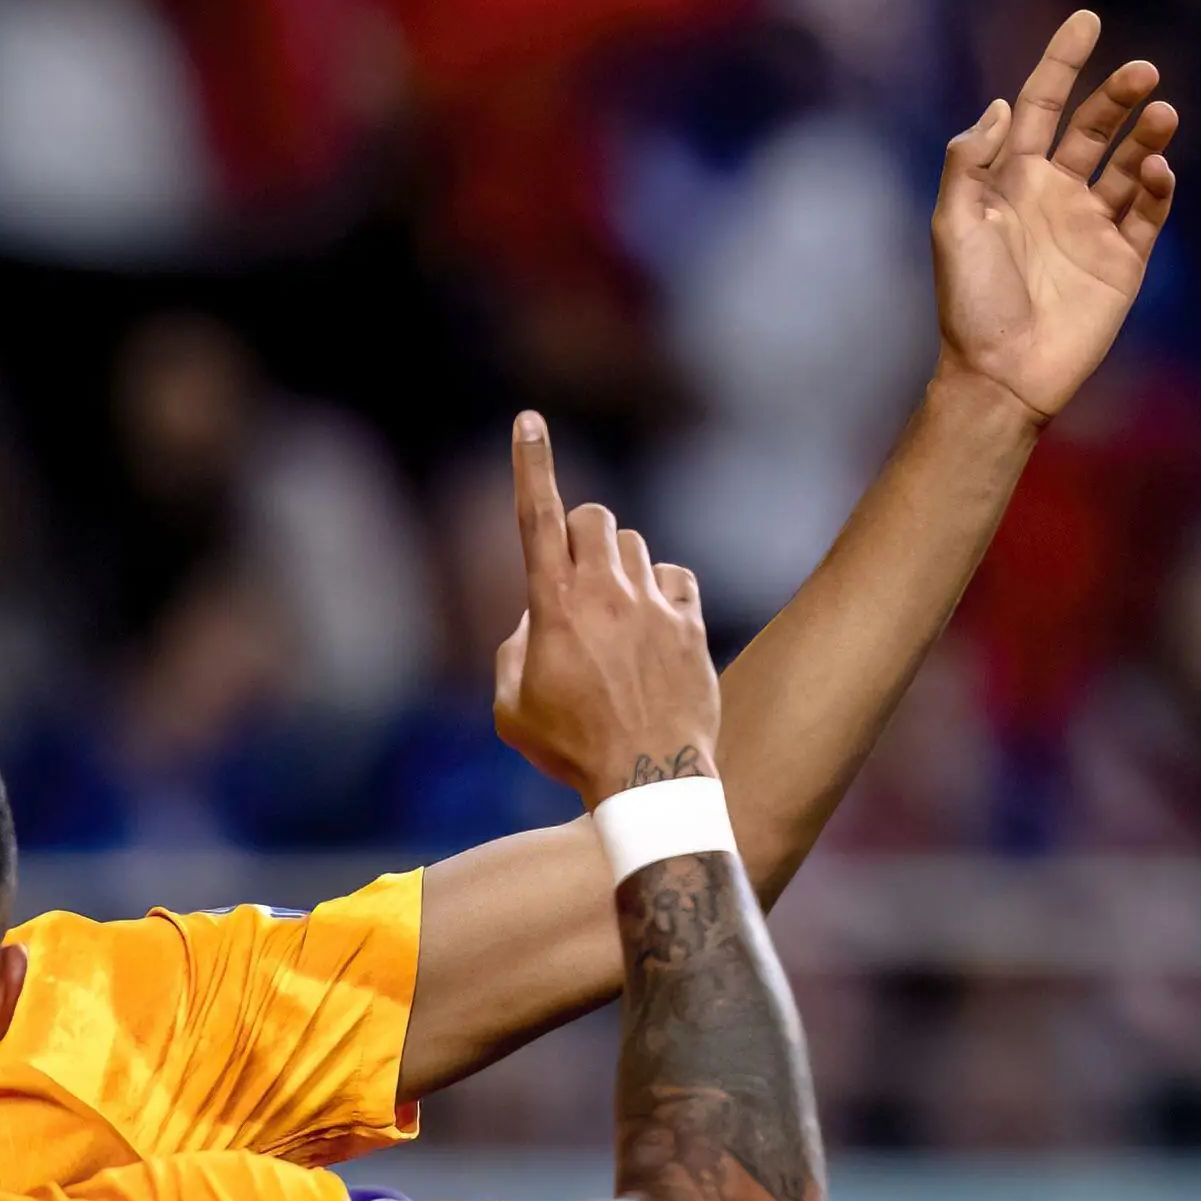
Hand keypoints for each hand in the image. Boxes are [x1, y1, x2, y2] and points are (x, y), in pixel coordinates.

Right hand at [490, 414, 717, 806]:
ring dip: (616, 567)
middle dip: (578, 530)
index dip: (530, 464)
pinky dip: (659, 594)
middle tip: (574, 573)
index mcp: (552, 608)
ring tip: (613, 620)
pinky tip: (653, 630)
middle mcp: (605, 594)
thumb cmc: (570, 749)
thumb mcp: (511, 707)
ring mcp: (653, 605)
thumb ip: (513, 651)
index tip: (528, 420)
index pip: (536, 518)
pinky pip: (674, 579)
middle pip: (592, 516)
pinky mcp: (689, 624)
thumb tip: (535, 622)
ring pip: (632, 545)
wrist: (649, 779)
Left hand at [931, 9, 1180, 424]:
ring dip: (1147, 135)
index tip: (1087, 19)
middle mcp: (1053, 195)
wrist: (1001, 374)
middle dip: (1117, 95)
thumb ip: (970, 163)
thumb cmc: (969, 303)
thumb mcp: (953, 226)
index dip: (1060, 64)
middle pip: (1093, 127)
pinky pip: (1148, 211)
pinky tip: (1155, 171)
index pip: (1040, 108)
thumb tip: (1004, 105)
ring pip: (1128, 162)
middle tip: (1142, 72)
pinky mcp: (1124, 259)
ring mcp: (1091, 225)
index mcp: (1009, 181)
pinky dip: (1156, 186)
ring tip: (1160, 114)